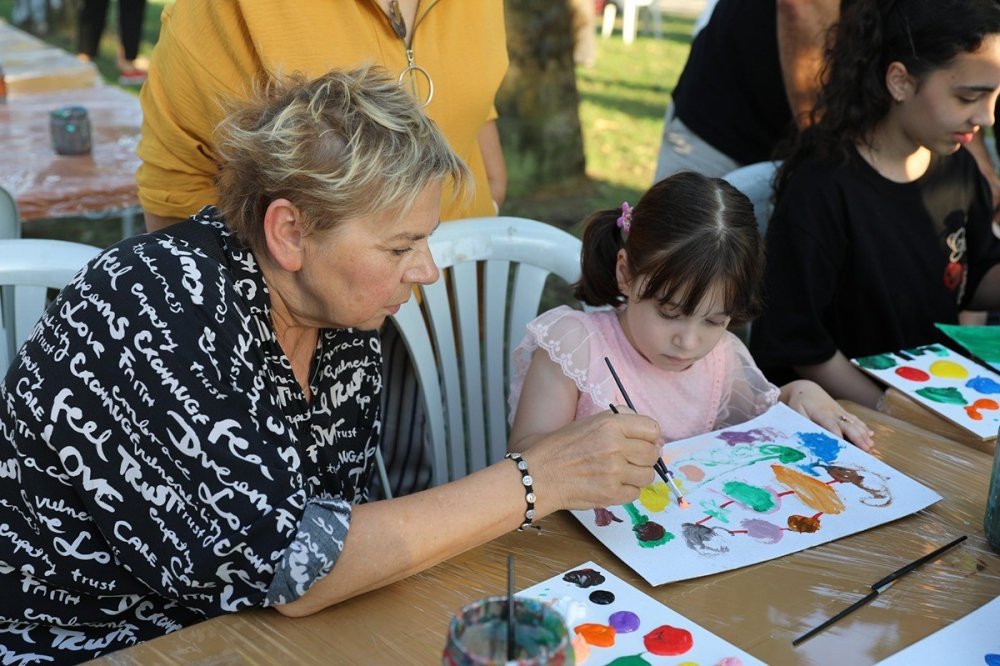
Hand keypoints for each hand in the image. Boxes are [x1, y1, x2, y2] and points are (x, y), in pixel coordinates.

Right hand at [523, 409, 660, 511]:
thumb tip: (653, 436)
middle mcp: (616, 447)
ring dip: (638, 475)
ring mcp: (615, 473)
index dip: (650, 436)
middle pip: (652, 453)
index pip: (652, 429)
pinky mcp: (612, 494)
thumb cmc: (561, 447)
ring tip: (621, 473)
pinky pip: (636, 493)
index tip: (644, 442)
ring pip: (647, 475)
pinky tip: (613, 484)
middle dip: (646, 456)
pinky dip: (627, 490)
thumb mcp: (589, 422)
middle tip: (632, 459)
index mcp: (611, 425)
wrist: (539, 475)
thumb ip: (620, 422)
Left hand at [781, 379, 874, 450]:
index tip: (844, 447)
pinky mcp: (842, 412)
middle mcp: (833, 412)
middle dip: (858, 437)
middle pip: (848, 425)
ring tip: (870, 445)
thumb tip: (809, 436)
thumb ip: (803, 422)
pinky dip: (863, 426)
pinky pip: (855, 419)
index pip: (831, 426)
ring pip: (854, 423)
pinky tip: (870, 434)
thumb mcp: (796, 411)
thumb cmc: (799, 402)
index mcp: (821, 413)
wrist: (806, 389)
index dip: (838, 436)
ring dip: (863, 434)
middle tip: (866, 449)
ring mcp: (840, 412)